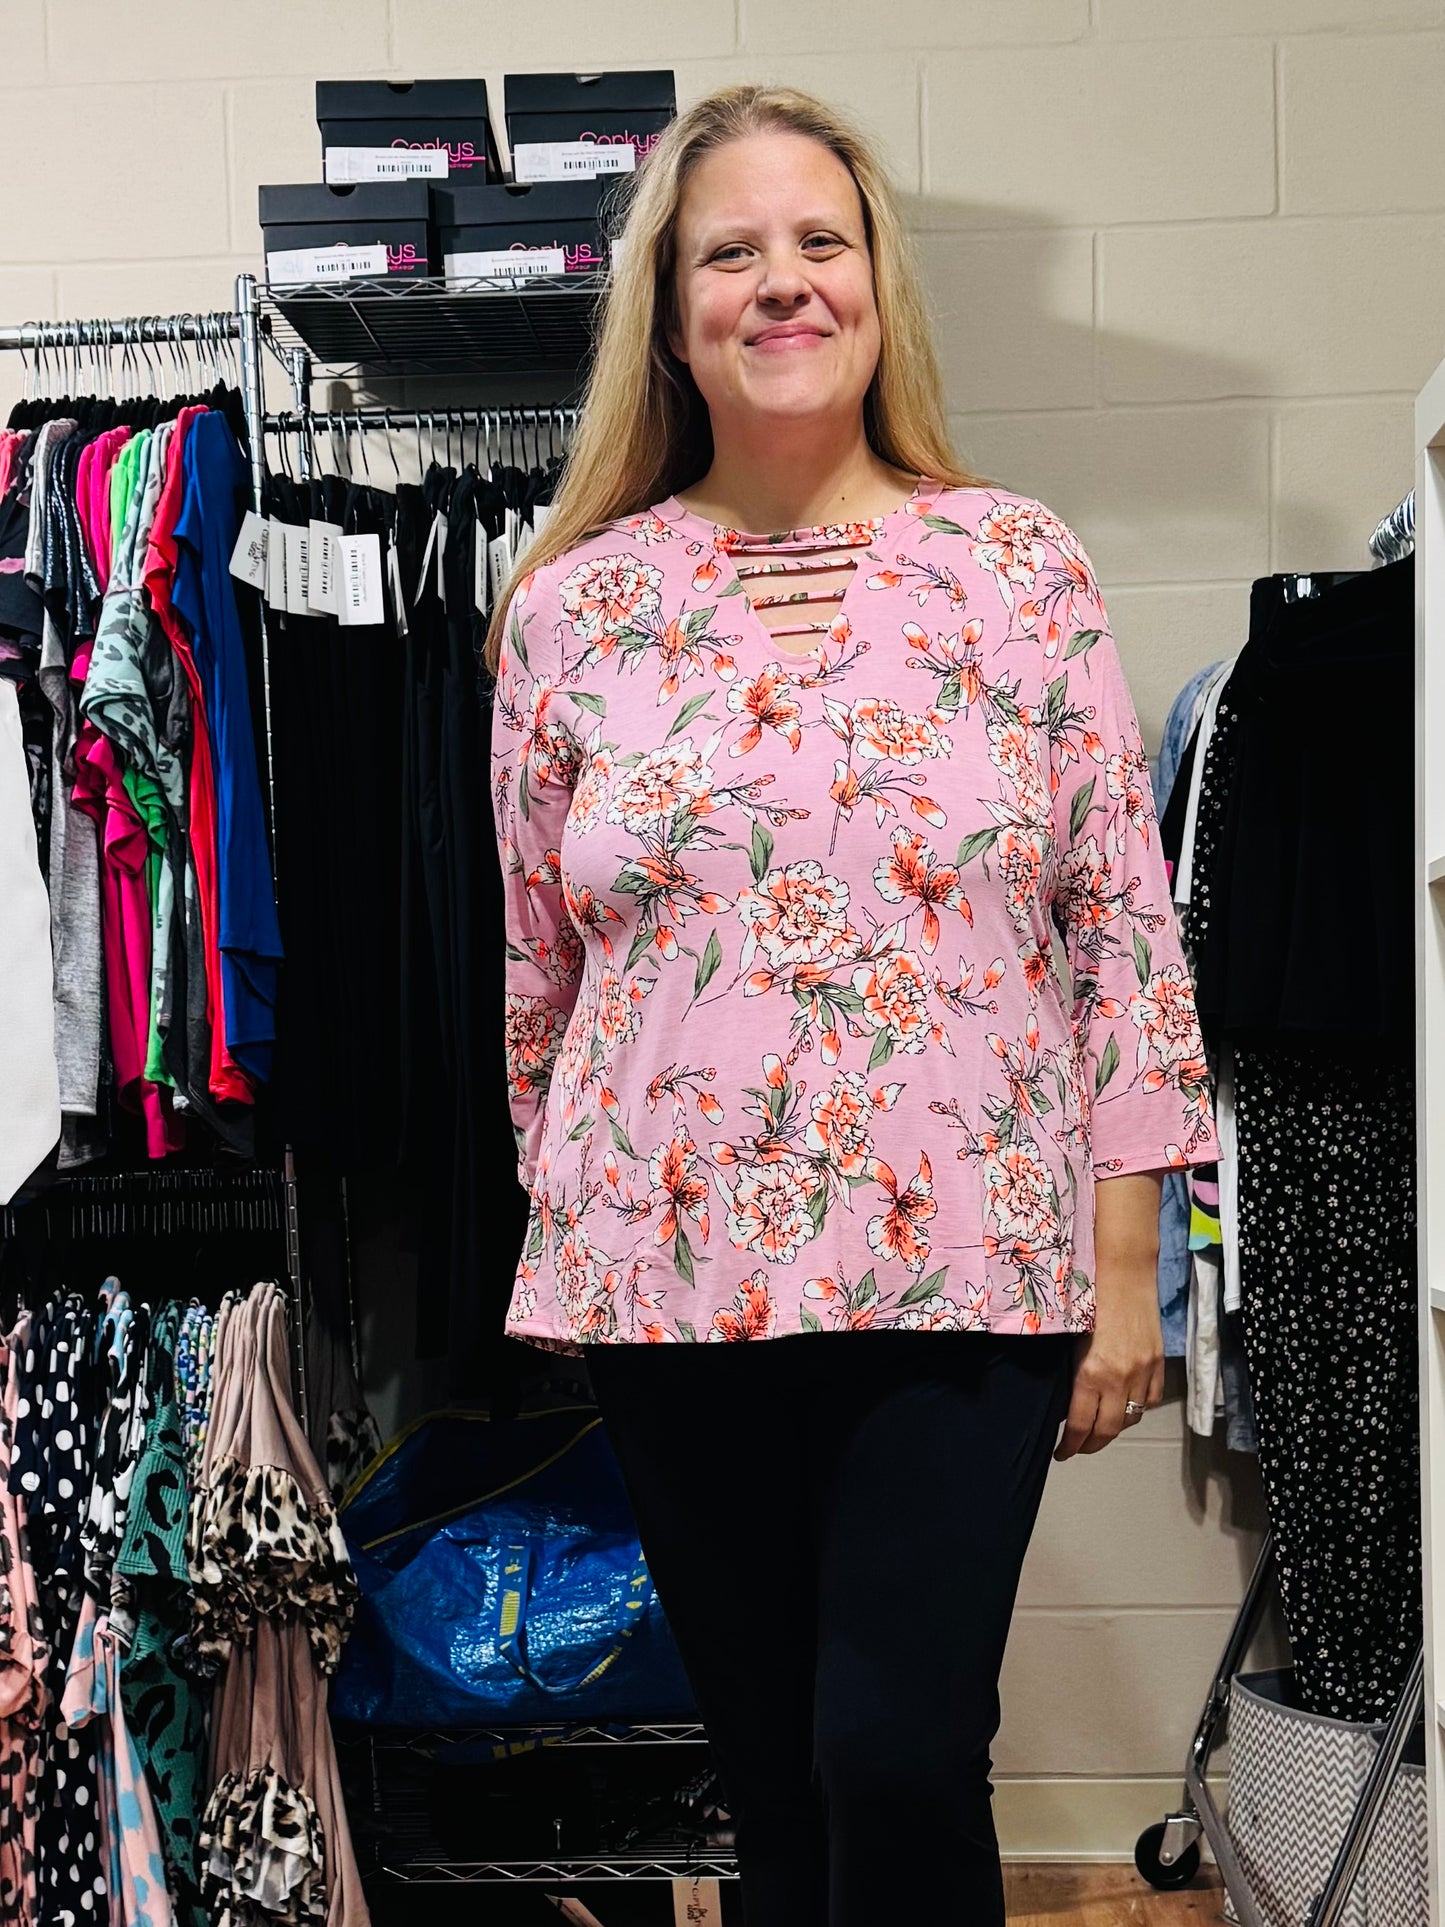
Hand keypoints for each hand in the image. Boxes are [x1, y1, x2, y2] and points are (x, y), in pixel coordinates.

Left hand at [1054, 1173, 1166, 1461]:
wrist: (1124, 1271)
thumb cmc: (1087, 1296)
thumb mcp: (1071, 1336)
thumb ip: (1072, 1370)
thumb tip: (1065, 1398)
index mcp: (1092, 1372)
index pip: (1081, 1424)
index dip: (1071, 1445)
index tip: (1062, 1452)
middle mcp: (1120, 1377)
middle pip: (1109, 1429)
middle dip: (1091, 1445)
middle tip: (1078, 1448)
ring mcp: (1144, 1371)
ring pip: (1131, 1417)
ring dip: (1114, 1427)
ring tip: (1098, 1428)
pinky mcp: (1159, 1362)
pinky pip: (1150, 1399)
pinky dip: (1136, 1408)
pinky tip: (1124, 1405)